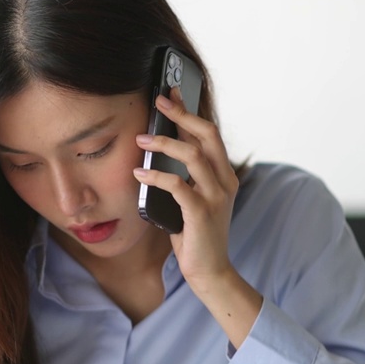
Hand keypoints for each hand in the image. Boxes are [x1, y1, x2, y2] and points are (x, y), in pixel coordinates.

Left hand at [133, 92, 240, 288]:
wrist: (209, 271)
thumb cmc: (195, 236)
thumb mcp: (191, 200)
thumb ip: (183, 178)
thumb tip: (156, 152)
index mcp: (224, 176)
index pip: (209, 134)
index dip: (190, 111)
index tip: (173, 92)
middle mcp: (225, 182)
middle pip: (207, 135)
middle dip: (181, 114)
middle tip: (158, 101)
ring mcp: (216, 197)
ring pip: (192, 156)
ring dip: (163, 143)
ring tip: (140, 139)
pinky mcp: (202, 213)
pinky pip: (177, 186)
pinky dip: (156, 176)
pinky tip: (140, 173)